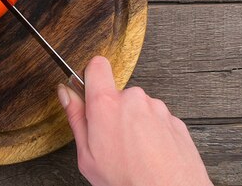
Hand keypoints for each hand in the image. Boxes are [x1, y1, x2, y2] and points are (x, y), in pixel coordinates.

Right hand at [58, 56, 212, 185]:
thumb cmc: (128, 181)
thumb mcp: (87, 155)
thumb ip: (76, 118)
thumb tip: (66, 94)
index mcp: (106, 104)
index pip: (96, 66)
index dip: (90, 76)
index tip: (88, 91)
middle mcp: (134, 100)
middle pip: (117, 94)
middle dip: (113, 111)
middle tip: (111, 140)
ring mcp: (157, 109)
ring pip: (138, 108)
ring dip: (134, 124)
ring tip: (133, 153)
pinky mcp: (175, 121)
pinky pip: (157, 120)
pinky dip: (152, 134)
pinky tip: (149, 155)